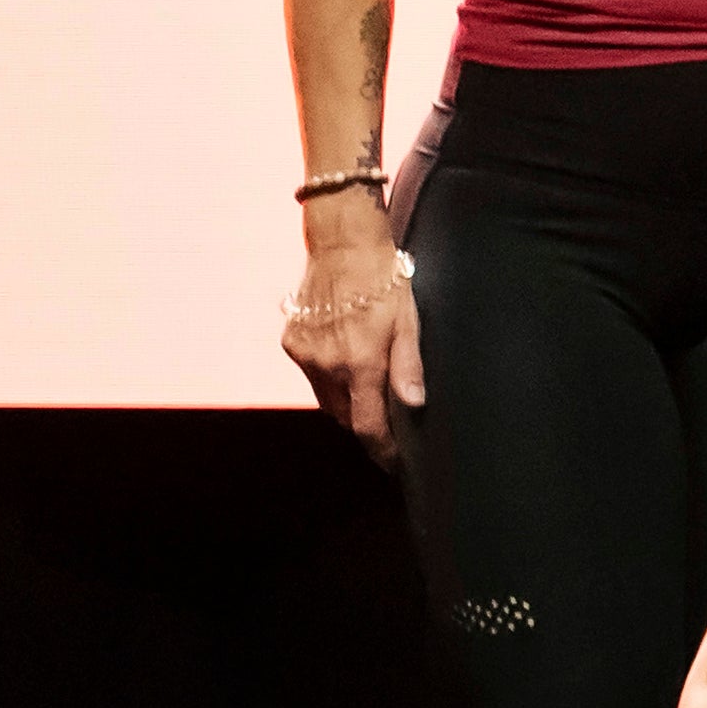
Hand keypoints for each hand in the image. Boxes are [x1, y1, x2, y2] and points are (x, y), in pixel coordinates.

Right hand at [282, 220, 421, 457]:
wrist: (342, 244)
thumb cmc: (384, 279)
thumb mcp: (409, 322)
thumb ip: (409, 366)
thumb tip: (414, 404)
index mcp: (359, 364)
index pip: (367, 426)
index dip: (381, 450)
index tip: (393, 463)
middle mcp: (326, 365)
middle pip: (345, 416)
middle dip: (365, 425)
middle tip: (387, 423)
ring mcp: (304, 354)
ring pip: (326, 398)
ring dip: (346, 402)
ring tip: (368, 388)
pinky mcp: (292, 342)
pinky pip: (311, 375)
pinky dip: (328, 377)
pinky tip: (344, 359)